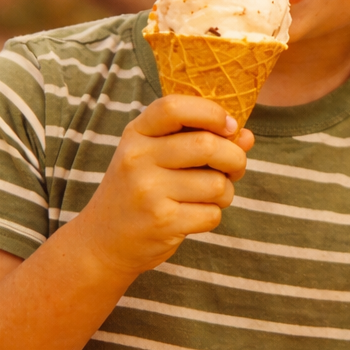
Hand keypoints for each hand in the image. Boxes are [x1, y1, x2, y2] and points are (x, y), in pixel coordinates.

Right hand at [73, 95, 254, 278]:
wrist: (102, 241)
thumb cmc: (140, 191)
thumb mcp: (157, 157)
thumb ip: (200, 140)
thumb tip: (246, 137)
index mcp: (136, 134)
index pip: (174, 107)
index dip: (211, 112)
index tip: (229, 127)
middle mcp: (138, 158)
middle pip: (207, 145)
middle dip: (235, 158)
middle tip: (234, 168)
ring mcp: (148, 191)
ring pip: (217, 183)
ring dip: (226, 192)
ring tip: (210, 196)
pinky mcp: (161, 222)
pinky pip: (212, 214)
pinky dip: (212, 215)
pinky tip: (193, 216)